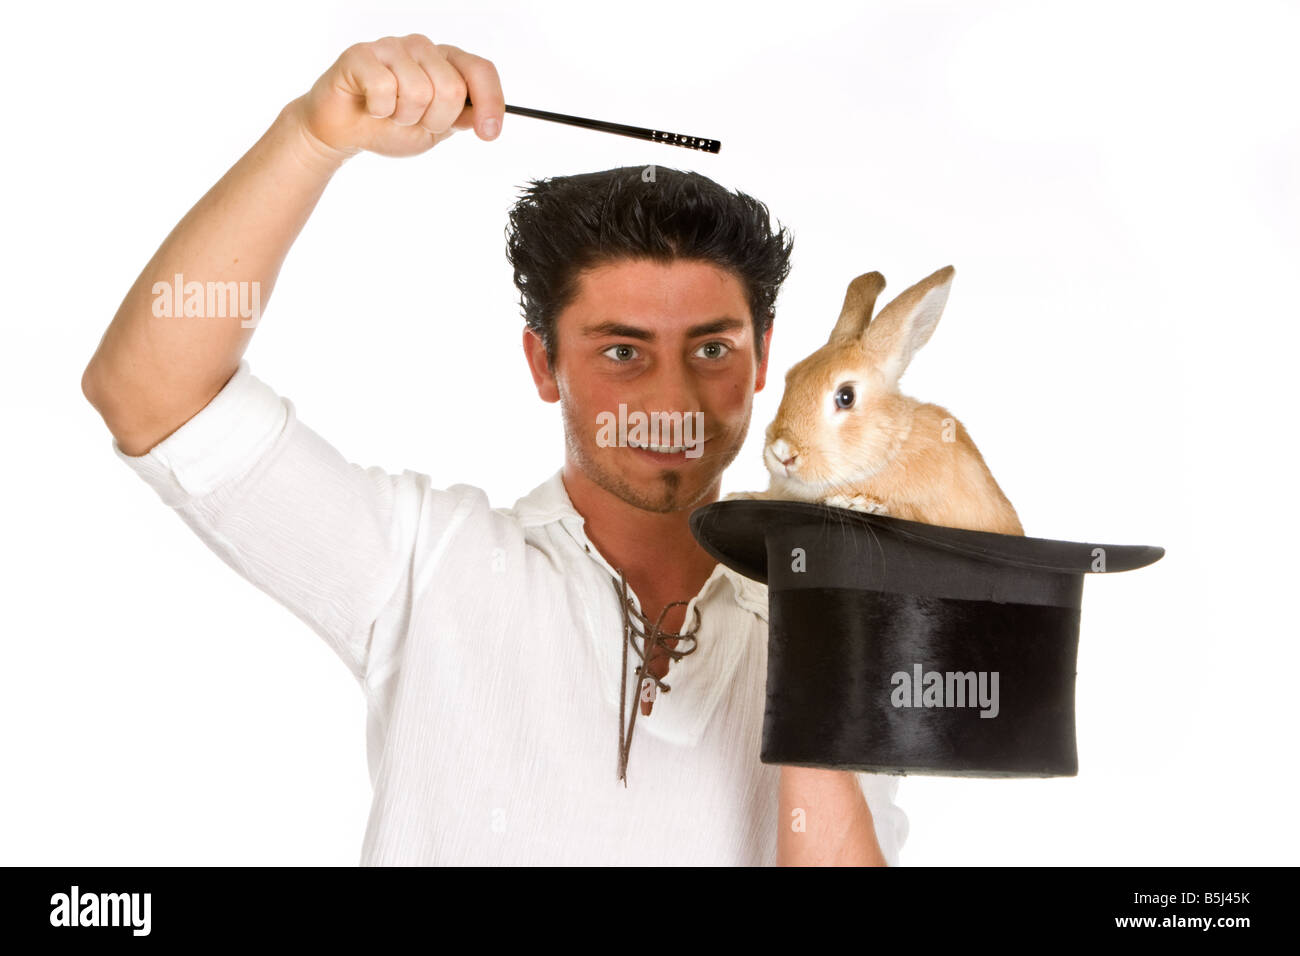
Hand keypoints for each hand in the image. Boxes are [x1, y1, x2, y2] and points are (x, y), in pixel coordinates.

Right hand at [288, 34, 504, 159]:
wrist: (345, 132)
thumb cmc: (390, 126)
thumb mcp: (435, 129)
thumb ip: (460, 117)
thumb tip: (487, 117)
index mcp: (446, 62)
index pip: (480, 71)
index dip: (490, 102)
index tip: (489, 133)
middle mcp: (423, 48)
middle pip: (451, 89)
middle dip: (434, 120)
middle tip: (412, 121)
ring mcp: (393, 47)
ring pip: (418, 91)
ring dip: (403, 117)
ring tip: (390, 113)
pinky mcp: (362, 53)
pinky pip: (384, 88)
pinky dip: (378, 109)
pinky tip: (370, 105)